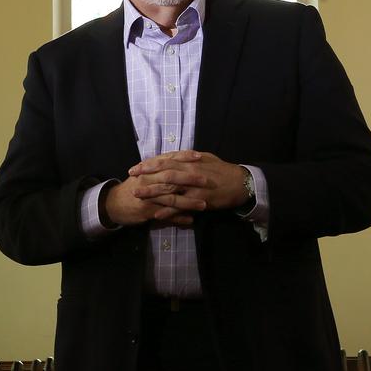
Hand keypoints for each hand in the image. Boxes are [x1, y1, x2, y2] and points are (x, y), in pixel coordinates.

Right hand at [101, 152, 206, 227]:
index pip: (169, 159)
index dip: (184, 157)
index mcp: (150, 169)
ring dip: (188, 202)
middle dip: (190, 179)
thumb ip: (162, 167)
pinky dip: (178, 218)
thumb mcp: (146, 173)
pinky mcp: (147, 210)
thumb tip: (182, 162)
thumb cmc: (135, 186)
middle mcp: (149, 180)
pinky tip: (191, 221)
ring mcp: (148, 196)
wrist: (114, 203)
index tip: (200, 156)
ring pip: (171, 198)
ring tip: (204, 205)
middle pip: (172, 177)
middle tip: (207, 181)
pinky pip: (165, 215)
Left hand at [127, 150, 249, 220]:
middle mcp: (190, 173)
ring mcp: (193, 187)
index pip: (165, 161)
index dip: (149, 164)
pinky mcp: (199, 200)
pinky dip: (168, 211)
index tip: (135, 167)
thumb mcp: (205, 158)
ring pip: (169, 190)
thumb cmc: (221, 170)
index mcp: (190, 162)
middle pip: (163, 174)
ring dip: (152, 193)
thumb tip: (173, 155)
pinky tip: (156, 214)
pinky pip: (181, 206)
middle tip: (131, 179)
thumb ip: (188, 157)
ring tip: (137, 195)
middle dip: (146, 176)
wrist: (239, 183)